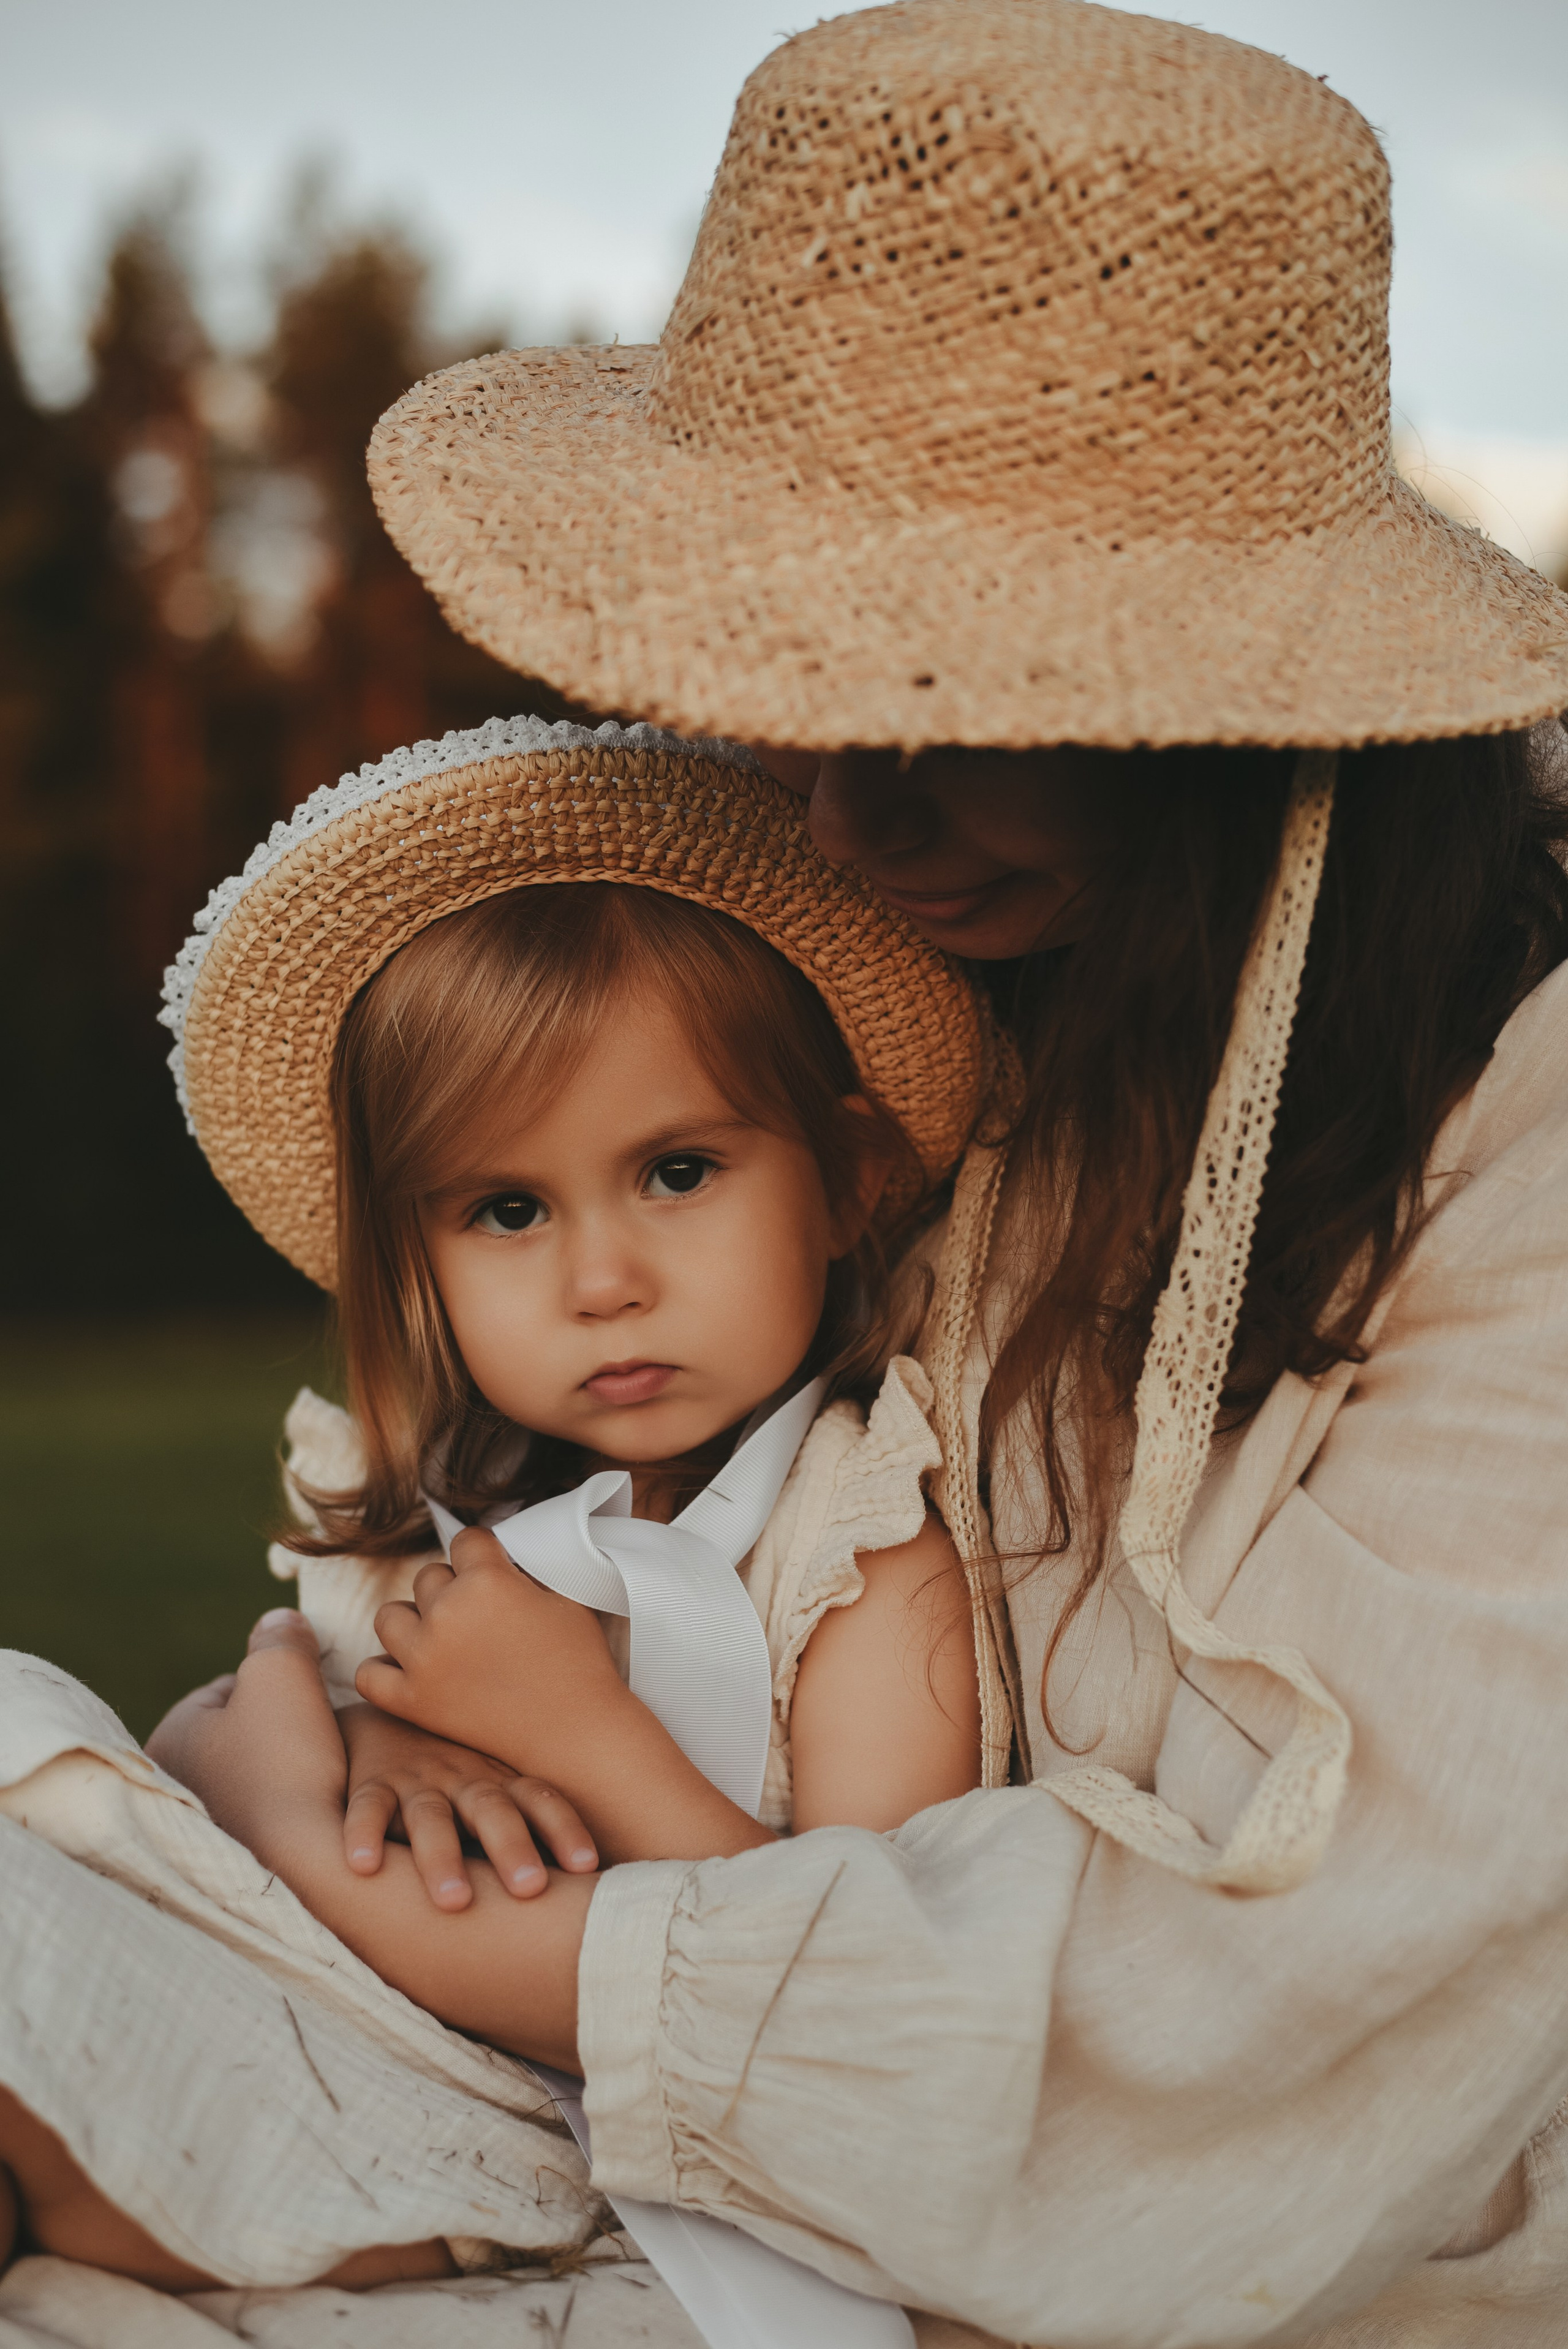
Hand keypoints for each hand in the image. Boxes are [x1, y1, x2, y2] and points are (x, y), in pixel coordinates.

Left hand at [146, 1608, 346, 1867]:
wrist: (308, 1863)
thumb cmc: (287, 1762)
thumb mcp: (282, 1672)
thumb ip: (278, 1636)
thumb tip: (278, 1621)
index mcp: (170, 1737)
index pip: (225, 1687)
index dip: (277, 1683)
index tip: (309, 1697)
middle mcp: (170, 1786)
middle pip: (238, 1732)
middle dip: (278, 1727)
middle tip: (320, 1730)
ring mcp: (200, 1828)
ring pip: (253, 1773)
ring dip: (286, 1766)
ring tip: (326, 1765)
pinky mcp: (233, 1859)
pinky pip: (267, 1811)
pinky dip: (291, 1802)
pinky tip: (320, 1801)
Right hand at [337, 1702, 597, 1912]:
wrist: (388, 1718)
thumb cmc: (460, 1769)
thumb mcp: (500, 1783)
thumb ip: (535, 1820)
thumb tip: (599, 1878)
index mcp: (503, 1781)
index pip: (542, 1801)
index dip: (565, 1830)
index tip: (589, 1866)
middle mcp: (465, 1778)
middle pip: (492, 1811)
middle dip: (512, 1848)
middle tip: (531, 1889)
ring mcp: (419, 1780)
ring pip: (431, 1818)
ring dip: (443, 1857)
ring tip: (454, 1901)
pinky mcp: (373, 1785)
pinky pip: (367, 1808)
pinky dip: (363, 1834)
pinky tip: (363, 1866)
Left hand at [357, 1529, 626, 1792]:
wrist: (573, 1732)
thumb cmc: (577, 1663)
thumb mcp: (563, 1597)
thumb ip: (523, 1571)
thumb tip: (499, 1561)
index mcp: (487, 1581)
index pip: (466, 1541)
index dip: (484, 1553)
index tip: (492, 1567)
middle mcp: (447, 1614)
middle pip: (428, 1577)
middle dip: (452, 1588)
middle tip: (480, 1614)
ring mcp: (424, 1659)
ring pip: (389, 1616)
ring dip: (413, 1620)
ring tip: (442, 1636)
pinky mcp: (413, 1701)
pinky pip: (369, 1673)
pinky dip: (385, 1669)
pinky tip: (413, 1668)